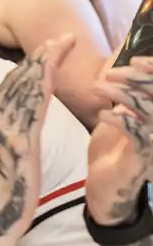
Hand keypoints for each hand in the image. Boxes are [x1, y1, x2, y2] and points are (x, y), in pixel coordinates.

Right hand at [0, 36, 68, 245]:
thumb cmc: (2, 195)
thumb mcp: (2, 158)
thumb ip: (9, 137)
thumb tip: (19, 126)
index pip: (10, 88)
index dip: (29, 67)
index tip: (45, 51)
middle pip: (18, 80)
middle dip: (39, 56)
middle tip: (59, 37)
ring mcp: (3, 128)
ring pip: (26, 85)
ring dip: (45, 61)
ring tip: (61, 43)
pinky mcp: (19, 139)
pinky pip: (33, 102)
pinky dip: (44, 79)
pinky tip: (54, 66)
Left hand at [89, 58, 152, 223]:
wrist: (108, 185)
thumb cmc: (115, 148)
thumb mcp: (123, 116)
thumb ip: (128, 95)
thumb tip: (126, 67)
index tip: (136, 61)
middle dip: (135, 78)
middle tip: (110, 74)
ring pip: (147, 108)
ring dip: (122, 94)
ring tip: (98, 89)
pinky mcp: (145, 155)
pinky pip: (136, 131)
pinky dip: (119, 119)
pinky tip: (103, 115)